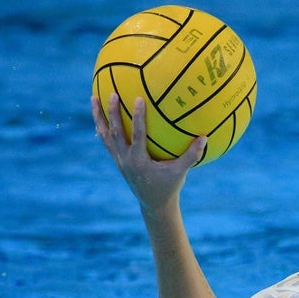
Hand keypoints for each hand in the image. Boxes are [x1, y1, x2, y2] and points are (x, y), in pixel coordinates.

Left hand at [91, 93, 207, 216]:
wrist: (153, 204)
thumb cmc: (168, 186)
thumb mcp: (180, 172)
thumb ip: (191, 156)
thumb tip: (205, 138)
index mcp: (139, 161)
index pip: (137, 135)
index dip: (137, 117)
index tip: (138, 99)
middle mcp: (126, 159)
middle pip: (116, 133)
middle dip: (112, 113)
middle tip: (111, 93)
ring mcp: (119, 159)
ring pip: (105, 135)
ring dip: (99, 117)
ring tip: (93, 98)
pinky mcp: (117, 159)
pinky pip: (106, 140)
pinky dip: (102, 127)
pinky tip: (100, 114)